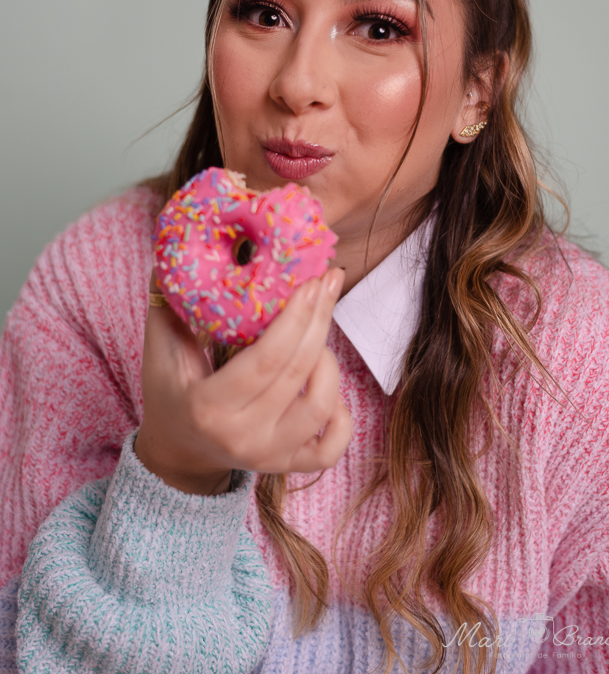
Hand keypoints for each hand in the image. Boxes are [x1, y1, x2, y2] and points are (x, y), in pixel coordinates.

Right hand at [134, 268, 351, 495]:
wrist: (177, 452)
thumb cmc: (170, 390)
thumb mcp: (161, 348)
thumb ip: (169, 303)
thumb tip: (175, 249)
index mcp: (208, 407)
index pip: (265, 359)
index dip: (295, 318)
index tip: (310, 281)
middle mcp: (242, 437)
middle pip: (297, 373)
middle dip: (318, 320)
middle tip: (327, 282)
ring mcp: (268, 456)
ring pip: (321, 406)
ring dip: (328, 362)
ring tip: (317, 333)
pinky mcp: (287, 466)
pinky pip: (332, 447)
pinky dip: (341, 414)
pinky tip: (327, 385)